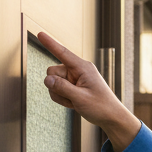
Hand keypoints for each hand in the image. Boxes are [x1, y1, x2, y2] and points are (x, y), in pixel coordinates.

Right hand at [38, 31, 141, 151]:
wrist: (111, 118)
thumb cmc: (101, 107)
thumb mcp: (81, 98)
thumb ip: (62, 88)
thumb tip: (47, 79)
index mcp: (83, 68)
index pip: (63, 53)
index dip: (50, 43)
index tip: (40, 33)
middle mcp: (78, 70)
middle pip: (52, 72)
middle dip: (56, 87)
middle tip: (72, 98)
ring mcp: (75, 78)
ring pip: (53, 82)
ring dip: (60, 95)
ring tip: (75, 102)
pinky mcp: (72, 86)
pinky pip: (57, 89)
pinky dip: (62, 98)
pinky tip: (74, 103)